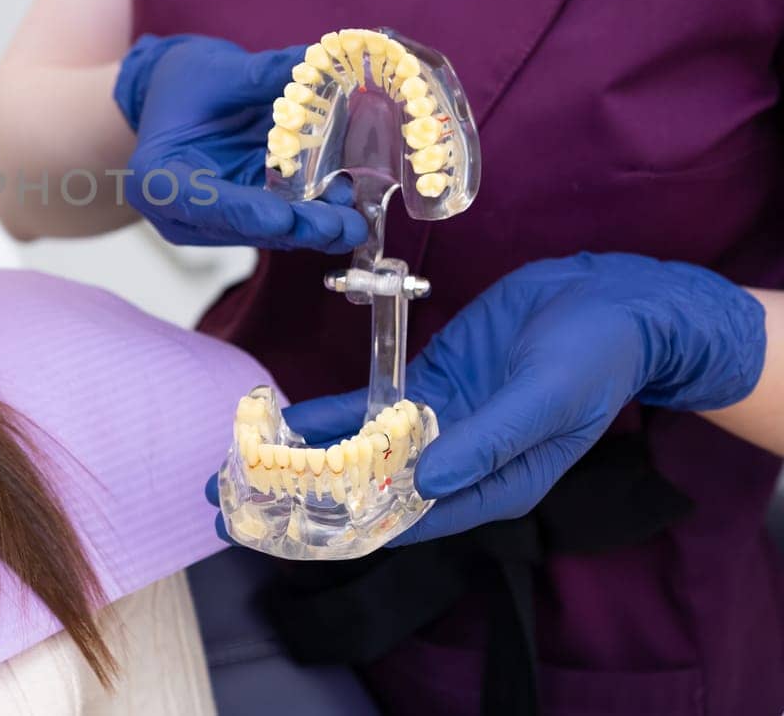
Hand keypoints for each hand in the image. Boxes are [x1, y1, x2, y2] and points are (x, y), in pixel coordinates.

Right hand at [114, 33, 366, 252]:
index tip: (282, 217)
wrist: (174, 93)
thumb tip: (319, 58)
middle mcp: (181, 211)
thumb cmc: (183, 80)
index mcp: (156, 176)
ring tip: (354, 221)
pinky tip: (347, 206)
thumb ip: (261, 73)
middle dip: (294, 227)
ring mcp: (213, 219)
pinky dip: (311, 213)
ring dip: (312, 226)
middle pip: (240, 226)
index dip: (242, 211)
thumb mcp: (216, 70)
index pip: (196, 201)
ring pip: (266, 230)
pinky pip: (279, 219)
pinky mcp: (243, 215)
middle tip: (339, 226)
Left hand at [270, 252, 766, 543]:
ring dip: (307, 461)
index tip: (290, 536)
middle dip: (306, 502)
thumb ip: (488, 441)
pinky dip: (331, 416)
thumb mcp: (545, 400)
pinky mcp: (431, 386)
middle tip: (233, 508)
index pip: (410, 522)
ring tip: (240, 470)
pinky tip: (288, 419)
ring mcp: (440, 425)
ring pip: (362, 453)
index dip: (349, 531)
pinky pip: (370, 408)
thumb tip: (428, 482)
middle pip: (372, 494)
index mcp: (494, 487)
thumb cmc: (593, 359)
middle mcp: (459, 466)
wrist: (607, 303)